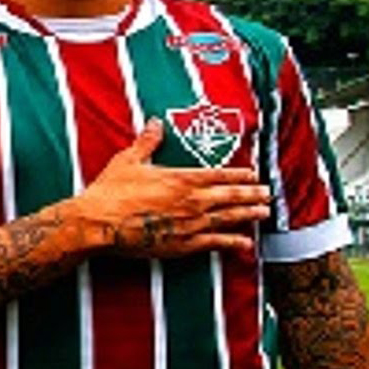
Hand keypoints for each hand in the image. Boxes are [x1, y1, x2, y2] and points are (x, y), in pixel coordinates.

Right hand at [73, 118, 269, 256]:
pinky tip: (245, 244)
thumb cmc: (111, 190)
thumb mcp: (129, 160)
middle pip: (230, 197)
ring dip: (248, 215)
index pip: (218, 174)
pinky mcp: (181, 245)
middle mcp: (191, 201)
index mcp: (181, 178)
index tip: (254, 173)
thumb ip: (147, 142)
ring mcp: (189, 225)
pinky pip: (214, 244)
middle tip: (268, 193)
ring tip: (264, 213)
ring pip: (228, 219)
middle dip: (251, 194)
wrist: (99, 223)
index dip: (239, 174)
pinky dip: (232, 243)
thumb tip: (156, 123)